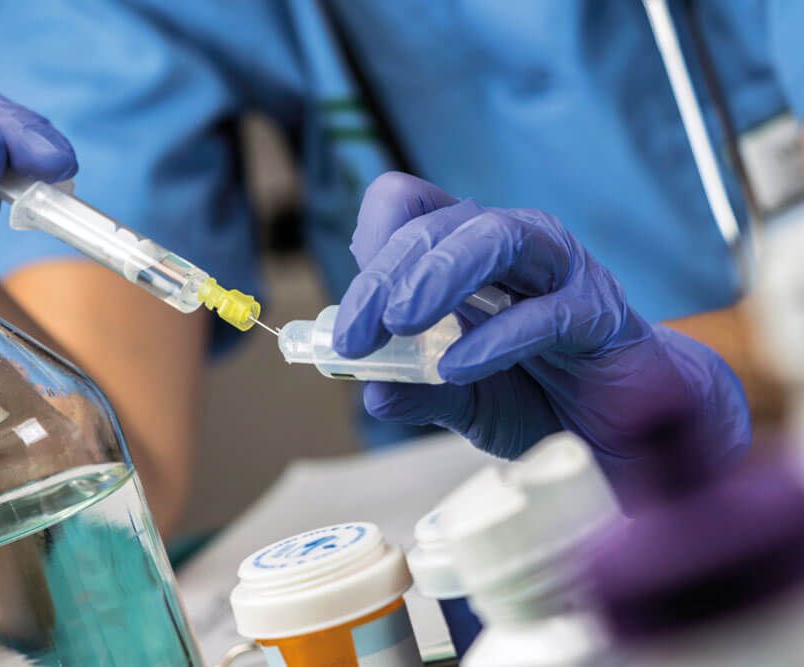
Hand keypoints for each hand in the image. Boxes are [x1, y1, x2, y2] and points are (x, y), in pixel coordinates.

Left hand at [334, 172, 749, 487]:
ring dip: (437, 277)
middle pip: (436, 224)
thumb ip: (419, 392)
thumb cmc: (539, 397)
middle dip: (385, 278)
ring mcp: (558, 269)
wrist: (621, 430)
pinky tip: (458, 368)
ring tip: (399, 323)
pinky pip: (546, 311)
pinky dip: (496, 339)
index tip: (349, 313)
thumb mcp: (461, 401)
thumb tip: (372, 392)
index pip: (409, 206)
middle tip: (354, 336)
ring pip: (494, 237)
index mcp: (465, 254)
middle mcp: (509, 245)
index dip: (373, 243)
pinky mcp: (599, 309)